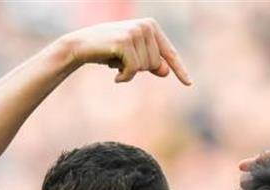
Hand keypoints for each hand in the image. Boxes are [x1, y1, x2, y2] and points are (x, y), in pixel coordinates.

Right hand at [60, 18, 190, 84]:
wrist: (80, 46)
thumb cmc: (108, 51)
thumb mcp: (133, 57)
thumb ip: (151, 62)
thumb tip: (165, 71)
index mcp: (151, 26)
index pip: (169, 53)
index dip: (179, 69)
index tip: (189, 83)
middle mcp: (146, 26)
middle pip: (156, 64)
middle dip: (139, 69)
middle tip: (122, 61)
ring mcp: (136, 32)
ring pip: (145, 68)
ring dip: (130, 71)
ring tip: (116, 61)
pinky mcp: (125, 42)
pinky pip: (133, 70)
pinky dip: (124, 76)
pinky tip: (114, 74)